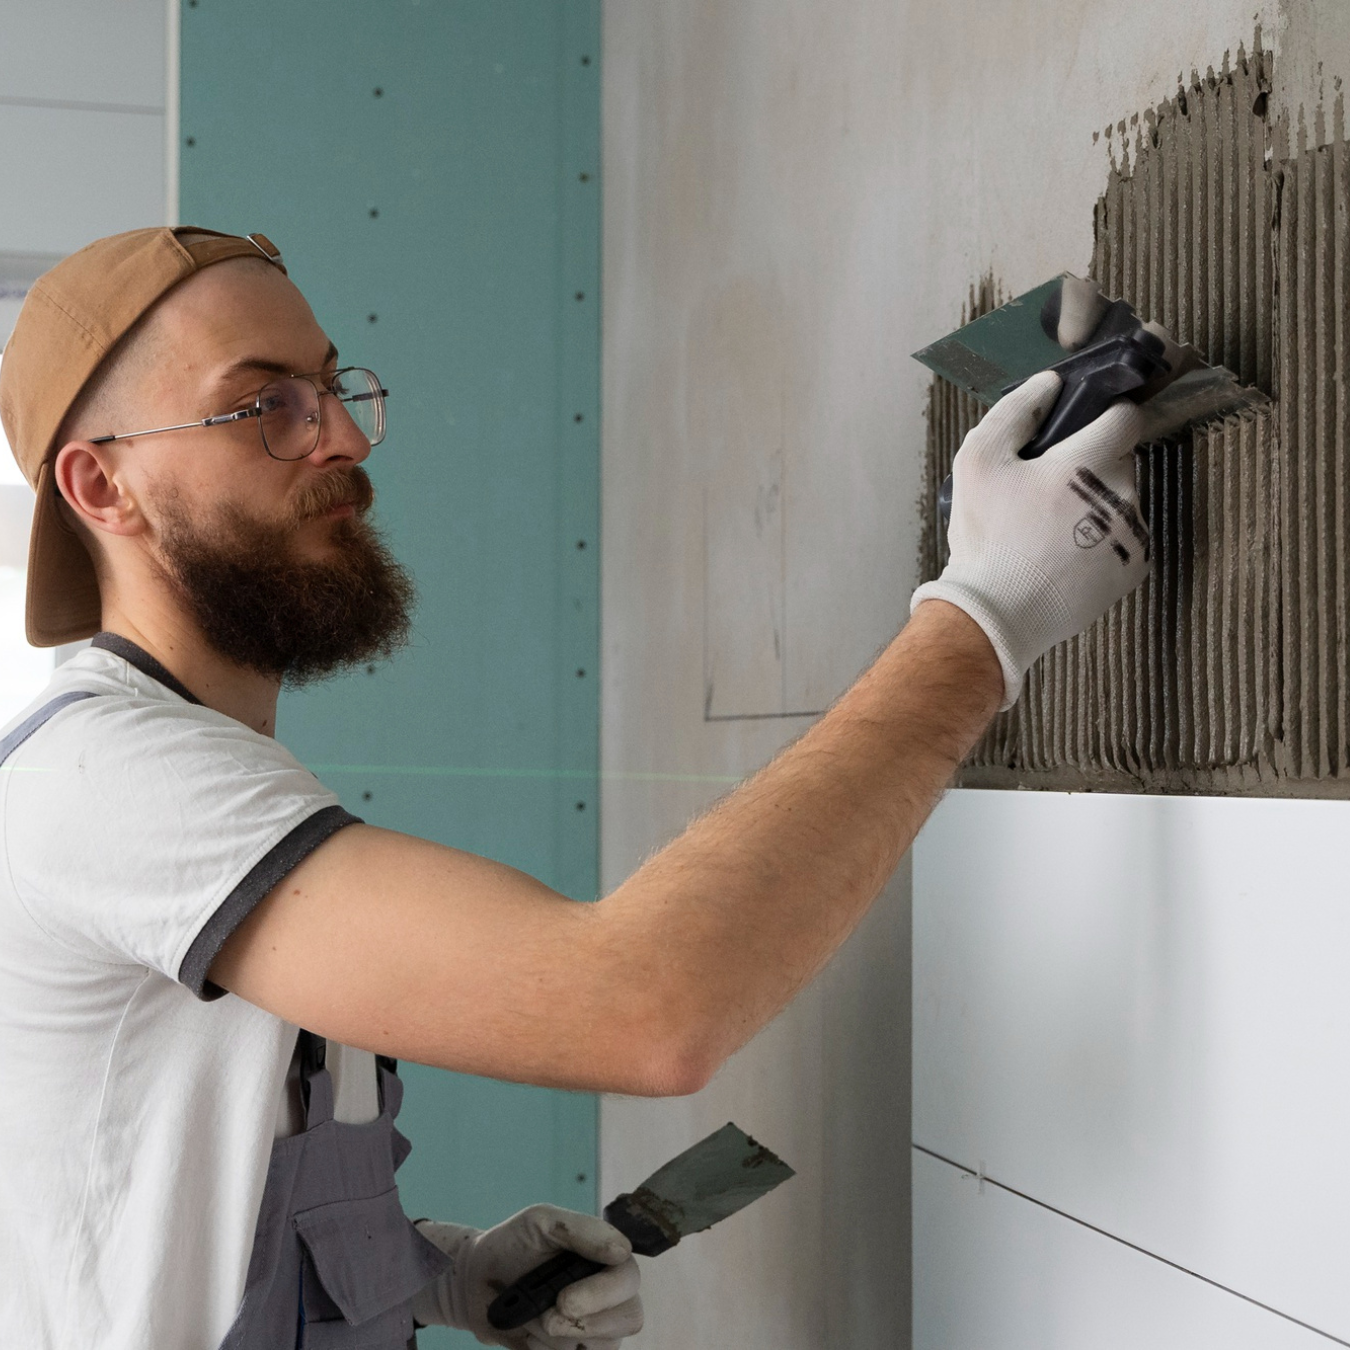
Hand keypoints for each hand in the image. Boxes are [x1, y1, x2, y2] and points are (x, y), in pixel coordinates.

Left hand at [410, 1205, 643, 1349]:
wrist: (475, 1283)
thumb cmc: (511, 1245)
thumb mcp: (541, 1222)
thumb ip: (582, 1230)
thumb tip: (623, 1251)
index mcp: (605, 1255)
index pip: (628, 1279)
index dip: (602, 1294)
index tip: (564, 1301)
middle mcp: (608, 1290)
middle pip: (628, 1317)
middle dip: (584, 1323)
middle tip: (547, 1317)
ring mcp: (596, 1324)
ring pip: (603, 1344)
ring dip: (559, 1336)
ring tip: (533, 1317)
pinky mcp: (577, 1348)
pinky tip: (534, 1334)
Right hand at [911, 369, 1147, 707]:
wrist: (995, 615)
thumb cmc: (986, 538)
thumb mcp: (978, 461)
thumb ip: (1016, 411)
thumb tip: (1050, 385)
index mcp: (1088, 464)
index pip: (1126, 416)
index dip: (1102, 417)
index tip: (1078, 431)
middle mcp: (1122, 496)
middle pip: (1123, 458)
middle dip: (1093, 463)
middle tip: (1048, 487)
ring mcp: (1132, 535)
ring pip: (1124, 498)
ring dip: (1097, 501)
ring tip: (1052, 526)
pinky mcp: (1134, 569)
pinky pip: (1125, 536)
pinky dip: (1101, 537)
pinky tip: (1064, 553)